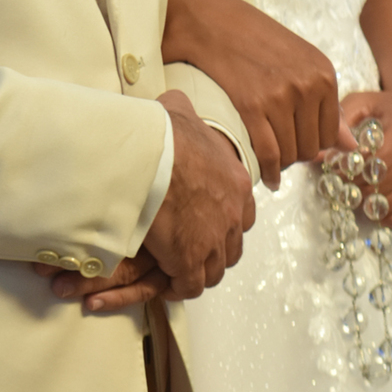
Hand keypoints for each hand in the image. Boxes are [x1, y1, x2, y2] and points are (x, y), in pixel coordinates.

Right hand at [36, 94, 255, 313]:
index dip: (226, 220)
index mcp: (236, 181)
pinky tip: (167, 281)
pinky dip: (180, 286)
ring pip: (214, 269)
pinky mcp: (190, 260)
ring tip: (178, 267)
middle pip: (231, 245)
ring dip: (198, 270)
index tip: (208, 221)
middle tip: (192, 247)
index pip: (243, 212)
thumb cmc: (162, 131)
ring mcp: (214, 239)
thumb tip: (176, 104)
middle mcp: (233, 213)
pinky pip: (190, 285)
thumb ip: (185, 111)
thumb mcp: (179, 110)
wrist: (148, 155)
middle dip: (214, 249)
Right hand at [163, 0, 342, 188]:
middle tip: (281, 149)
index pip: (331, 133)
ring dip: (282, 163)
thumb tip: (351, 146)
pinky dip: (269, 171)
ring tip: (271, 159)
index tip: (298, 142)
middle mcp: (307, 85)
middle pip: (312, 147)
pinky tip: (267, 176)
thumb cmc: (257, 40)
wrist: (213, 22)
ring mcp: (280, 96)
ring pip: (291, 154)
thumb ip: (326, 104)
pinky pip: (269, 153)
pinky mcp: (251, 105)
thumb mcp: (301, 62)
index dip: (314, 144)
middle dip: (297, 154)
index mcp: (324, 73)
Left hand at [340, 89, 391, 227]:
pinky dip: (382, 212)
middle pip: (378, 186)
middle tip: (340, 183)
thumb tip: (314, 154)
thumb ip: (339, 124)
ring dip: (365, 202)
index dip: (346, 170)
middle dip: (353, 187)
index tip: (334, 168)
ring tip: (354, 189)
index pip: (369, 164)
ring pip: (387, 204)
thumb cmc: (388, 109)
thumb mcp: (363, 104)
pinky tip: (374, 198)